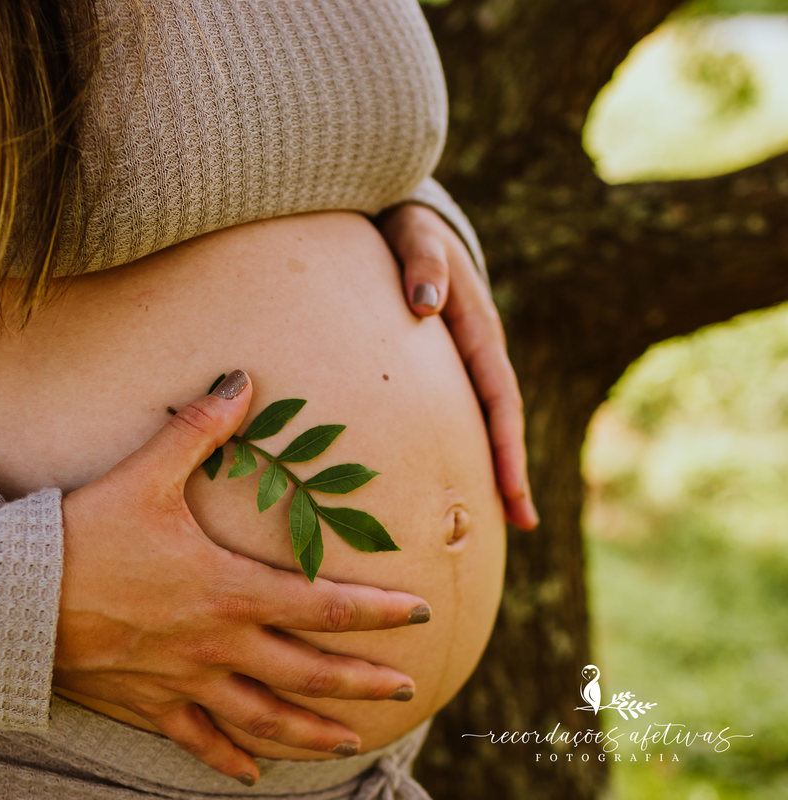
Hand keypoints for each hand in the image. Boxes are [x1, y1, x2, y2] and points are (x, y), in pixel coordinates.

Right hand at [56, 370, 430, 784]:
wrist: (15, 595)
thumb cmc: (85, 531)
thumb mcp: (145, 473)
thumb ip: (200, 428)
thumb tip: (242, 379)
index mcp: (228, 588)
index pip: (323, 605)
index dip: (378, 611)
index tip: (420, 615)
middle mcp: (218, 643)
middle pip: (307, 673)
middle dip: (362, 682)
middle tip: (404, 688)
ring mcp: (185, 680)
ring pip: (265, 718)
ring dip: (313, 734)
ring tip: (352, 743)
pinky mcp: (149, 703)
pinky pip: (199, 740)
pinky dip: (229, 759)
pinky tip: (251, 774)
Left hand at [377, 204, 539, 529]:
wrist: (403, 216)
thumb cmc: (406, 229)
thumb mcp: (414, 237)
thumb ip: (421, 265)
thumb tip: (424, 304)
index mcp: (478, 328)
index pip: (499, 398)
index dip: (508, 447)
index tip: (512, 492)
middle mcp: (478, 349)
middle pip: (500, 419)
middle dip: (511, 470)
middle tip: (521, 524)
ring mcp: (464, 358)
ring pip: (484, 417)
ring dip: (494, 462)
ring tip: (502, 516)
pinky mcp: (445, 362)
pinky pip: (459, 407)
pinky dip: (466, 440)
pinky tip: (456, 472)